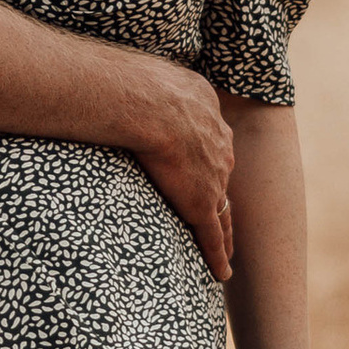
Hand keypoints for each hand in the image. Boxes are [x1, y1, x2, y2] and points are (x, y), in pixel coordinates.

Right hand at [123, 59, 235, 281]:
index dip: (206, 158)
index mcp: (207, 115)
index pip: (210, 144)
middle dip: (220, 193)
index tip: (203, 166)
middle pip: (222, 178)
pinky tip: (221, 273)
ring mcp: (212, 178)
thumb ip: (148, 85)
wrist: (151, 104)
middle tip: (219, 209)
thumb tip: (123, 83)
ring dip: (224, 230)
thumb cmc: (139, 84)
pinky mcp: (201, 204)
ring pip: (223, 211)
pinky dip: (218, 257)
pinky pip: (213, 237)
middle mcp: (219, 148)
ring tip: (225, 247)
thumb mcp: (153, 75)